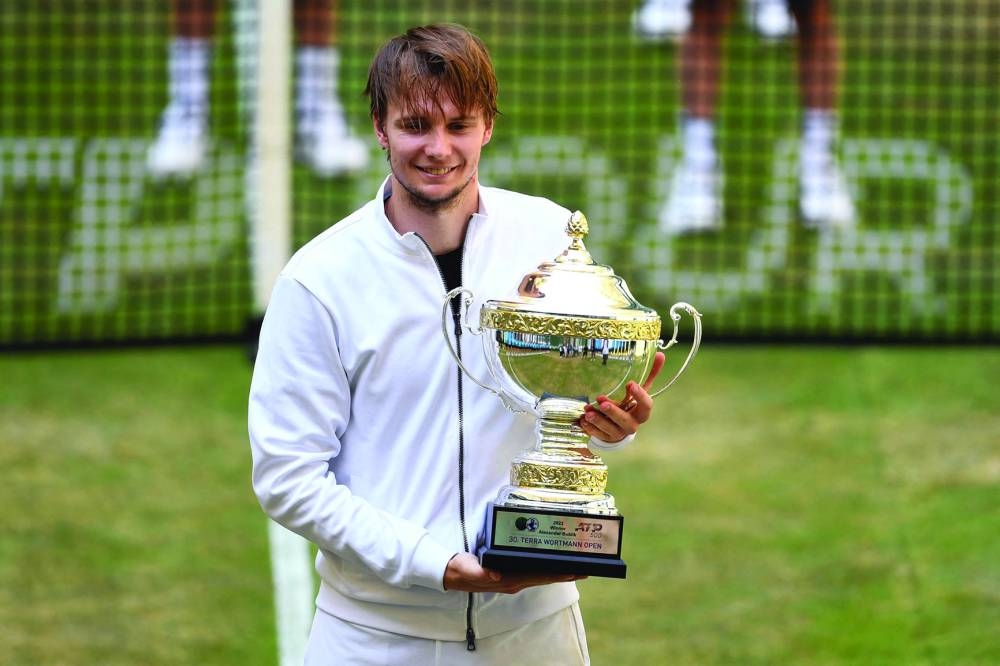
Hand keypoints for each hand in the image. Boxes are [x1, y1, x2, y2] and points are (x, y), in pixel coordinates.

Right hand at [442, 552, 585, 593]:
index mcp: (509, 580)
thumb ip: (481, 573)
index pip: (540, 577)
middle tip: (586, 568)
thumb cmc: (462, 570)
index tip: (576, 571)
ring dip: (558, 570)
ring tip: (576, 565)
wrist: (452, 572)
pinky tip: (552, 562)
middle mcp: (515, 580)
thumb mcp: (469, 570)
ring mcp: (514, 577)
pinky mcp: (510, 572)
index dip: (558, 574)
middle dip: (566, 573)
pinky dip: (546, 566)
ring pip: (542, 574)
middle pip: (546, 577)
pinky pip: (533, 570)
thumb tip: (496, 575)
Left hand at [579, 351, 664, 441]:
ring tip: (587, 410)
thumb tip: (660, 354)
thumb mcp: (640, 390)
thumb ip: (649, 374)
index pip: (646, 405)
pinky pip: (598, 435)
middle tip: (601, 401)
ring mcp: (619, 433)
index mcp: (642, 412)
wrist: (622, 427)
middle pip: (625, 420)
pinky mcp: (607, 438)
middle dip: (613, 411)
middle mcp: (632, 424)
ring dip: (598, 420)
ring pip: (609, 429)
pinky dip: (590, 428)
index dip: (640, 396)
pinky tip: (582, 420)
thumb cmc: (631, 404)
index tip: (630, 383)